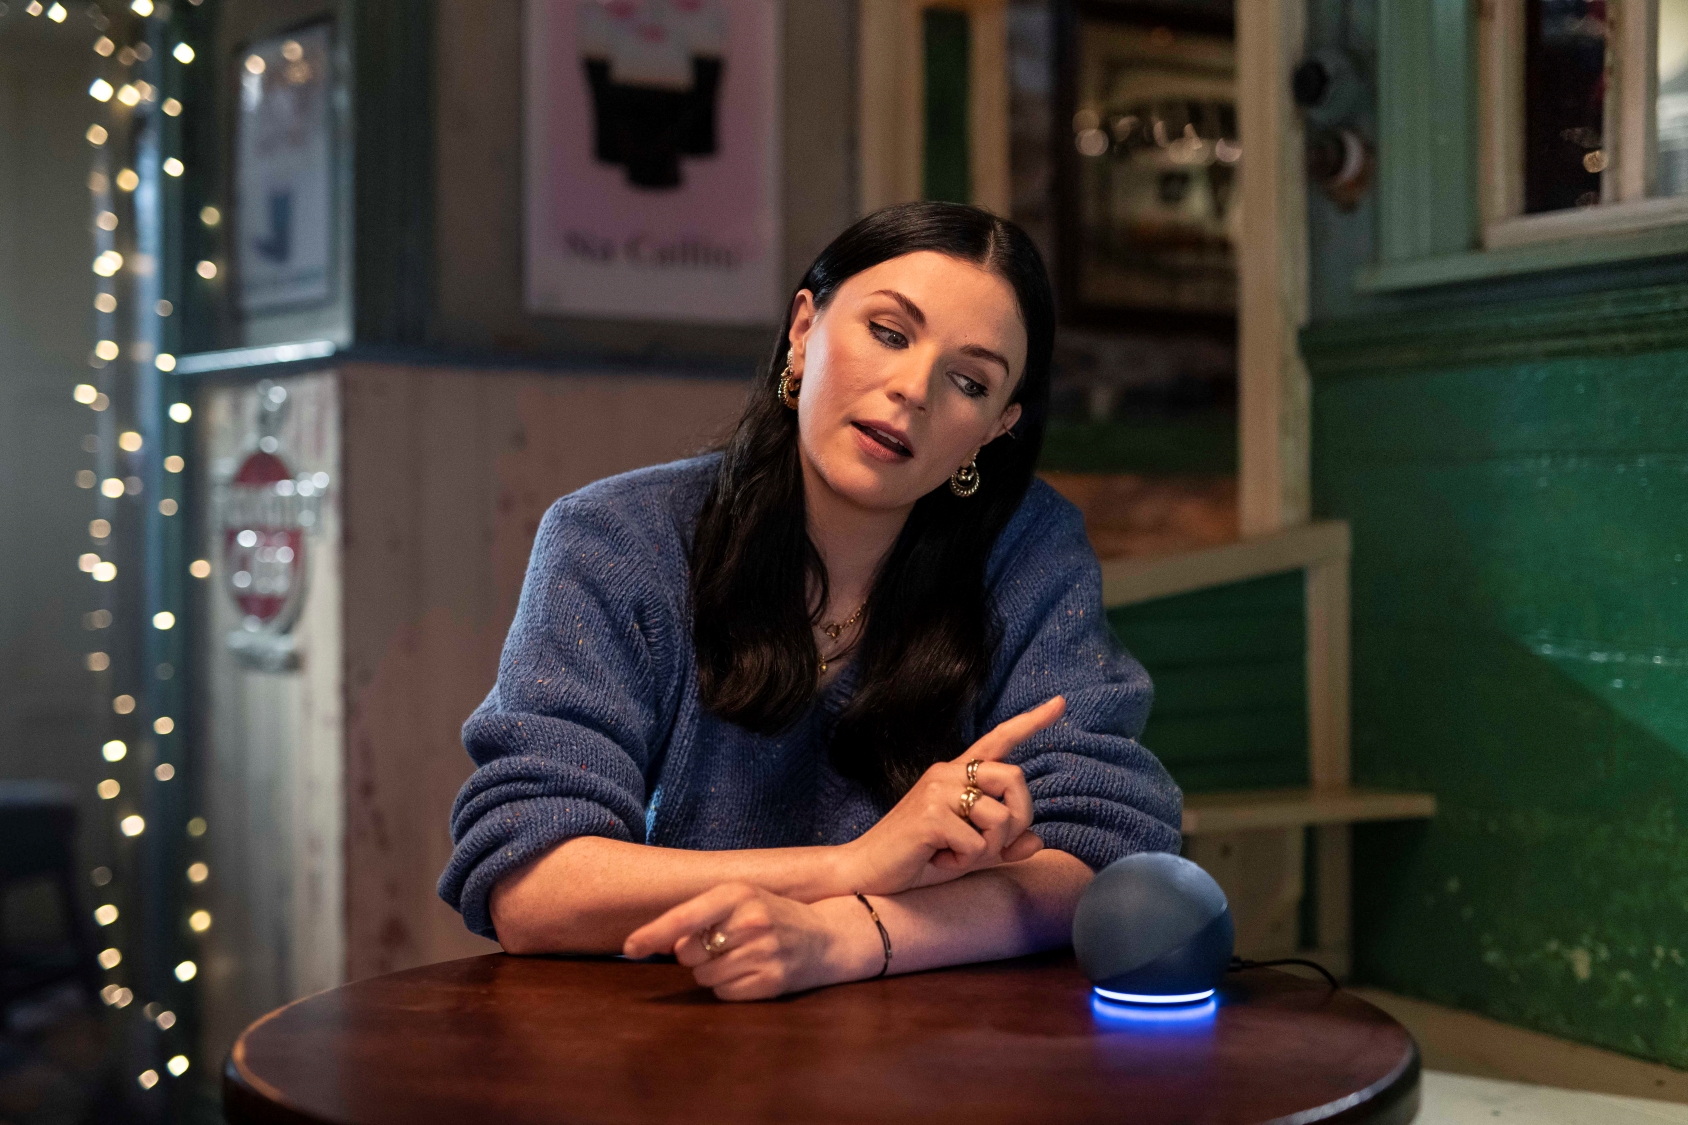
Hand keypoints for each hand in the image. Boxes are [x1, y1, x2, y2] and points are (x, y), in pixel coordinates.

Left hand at [623, 883, 872, 1000]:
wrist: (828, 937)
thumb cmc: (773, 914)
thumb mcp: (740, 900)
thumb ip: (701, 916)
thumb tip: (662, 943)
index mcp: (738, 894)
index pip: (685, 916)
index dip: (653, 933)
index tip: (630, 946)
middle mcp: (751, 921)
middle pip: (688, 953)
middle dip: (695, 953)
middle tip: (722, 943)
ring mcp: (763, 953)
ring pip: (704, 976)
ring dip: (712, 970)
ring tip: (741, 956)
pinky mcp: (770, 982)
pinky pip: (724, 993)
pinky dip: (729, 986)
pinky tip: (751, 971)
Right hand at [838, 695, 1064, 896]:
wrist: (866, 873)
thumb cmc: (917, 859)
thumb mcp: (968, 852)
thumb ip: (1002, 845)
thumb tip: (1038, 843)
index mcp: (955, 774)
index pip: (999, 740)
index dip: (1032, 722)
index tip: (1060, 702)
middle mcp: (947, 773)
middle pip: (1015, 778)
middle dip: (1019, 817)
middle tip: (993, 844)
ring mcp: (937, 791)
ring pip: (1001, 816)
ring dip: (988, 847)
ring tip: (955, 854)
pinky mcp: (931, 815)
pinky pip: (978, 843)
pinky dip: (964, 861)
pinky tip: (938, 859)